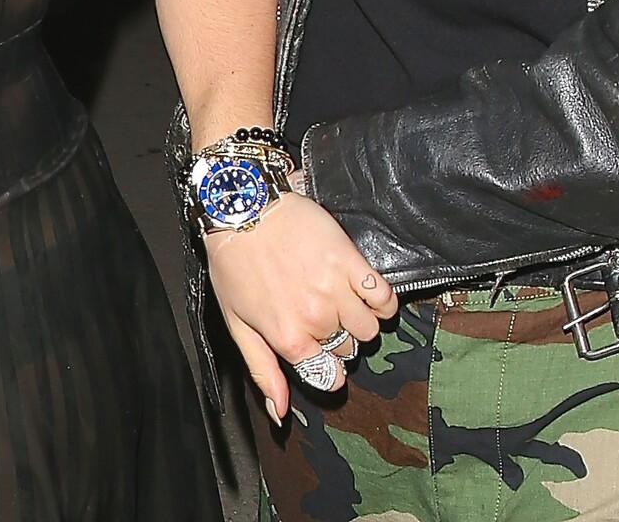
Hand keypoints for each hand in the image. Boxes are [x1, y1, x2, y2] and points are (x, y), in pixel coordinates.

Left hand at [205, 193, 397, 421]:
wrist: (243, 207)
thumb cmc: (234, 263)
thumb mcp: (238, 322)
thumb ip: (262, 369)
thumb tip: (279, 412)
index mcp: (288, 338)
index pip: (328, 376)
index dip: (328, 366)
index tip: (322, 351)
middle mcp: (315, 318)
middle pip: (349, 349)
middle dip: (339, 337)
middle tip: (323, 314)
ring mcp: (334, 289)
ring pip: (370, 328)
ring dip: (360, 319)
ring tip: (342, 301)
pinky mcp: (349, 260)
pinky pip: (384, 295)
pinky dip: (383, 300)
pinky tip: (368, 291)